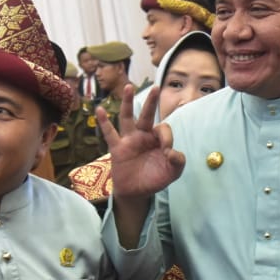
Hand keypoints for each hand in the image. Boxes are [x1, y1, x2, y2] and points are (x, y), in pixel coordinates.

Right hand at [98, 84, 184, 199]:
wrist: (137, 193)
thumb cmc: (155, 179)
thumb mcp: (173, 172)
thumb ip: (178, 161)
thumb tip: (172, 151)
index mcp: (157, 139)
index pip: (163, 129)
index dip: (167, 138)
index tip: (168, 152)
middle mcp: (143, 136)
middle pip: (146, 115)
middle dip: (151, 101)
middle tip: (156, 87)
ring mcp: (129, 140)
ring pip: (127, 118)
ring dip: (127, 103)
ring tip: (129, 87)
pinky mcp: (117, 148)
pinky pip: (110, 133)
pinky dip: (104, 122)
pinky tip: (100, 110)